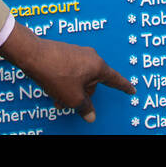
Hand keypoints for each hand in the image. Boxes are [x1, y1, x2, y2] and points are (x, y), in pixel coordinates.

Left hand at [0, 22, 134, 121]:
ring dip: (71, 89)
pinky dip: (64, 81)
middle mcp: (90, 57)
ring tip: (56, 96)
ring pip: (79, 77)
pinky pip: (70, 70)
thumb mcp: (72, 97)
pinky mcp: (65, 51)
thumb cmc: (56, 74)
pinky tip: (52, 86)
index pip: (115, 79)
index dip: (124, 87)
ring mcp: (77, 52)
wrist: (33, 55)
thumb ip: (84, 107)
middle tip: (69, 103)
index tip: (131, 90)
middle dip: (82, 95)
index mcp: (98, 66)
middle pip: (93, 82)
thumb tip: (90, 115)